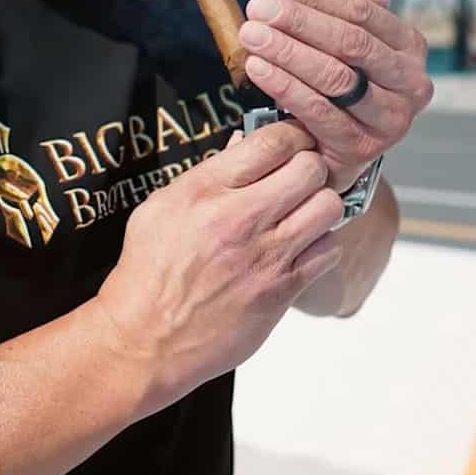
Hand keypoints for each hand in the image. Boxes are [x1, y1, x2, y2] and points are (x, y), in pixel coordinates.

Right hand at [91, 120, 344, 414]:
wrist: (146, 340)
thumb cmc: (148, 274)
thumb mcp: (161, 208)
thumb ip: (206, 175)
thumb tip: (242, 145)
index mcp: (205, 190)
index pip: (273, 140)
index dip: (292, 134)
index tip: (292, 142)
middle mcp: (239, 218)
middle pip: (311, 168)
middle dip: (310, 166)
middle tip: (299, 177)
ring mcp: (266, 257)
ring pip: (329, 207)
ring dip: (320, 204)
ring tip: (302, 212)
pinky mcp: (282, 291)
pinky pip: (328, 251)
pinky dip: (320, 245)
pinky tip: (299, 248)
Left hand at [238, 0, 432, 188]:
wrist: (341, 148)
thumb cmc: (345, 85)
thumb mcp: (354, 45)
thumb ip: (357, 13)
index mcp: (410, 46)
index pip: (363, 12)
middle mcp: (410, 83)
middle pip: (350, 42)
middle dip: (298, 21)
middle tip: (258, 8)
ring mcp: (390, 118)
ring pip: (334, 77)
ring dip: (287, 52)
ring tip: (252, 35)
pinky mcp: (361, 146)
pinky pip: (317, 110)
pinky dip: (284, 86)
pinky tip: (257, 68)